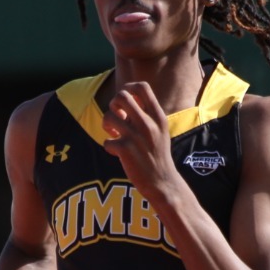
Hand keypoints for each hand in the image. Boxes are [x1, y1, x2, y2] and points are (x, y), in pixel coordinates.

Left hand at [101, 82, 177, 197]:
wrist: (163, 182)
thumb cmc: (158, 155)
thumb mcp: (160, 131)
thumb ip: (147, 114)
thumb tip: (126, 99)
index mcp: (158, 116)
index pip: (142, 87)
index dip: (128, 88)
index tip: (126, 101)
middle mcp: (148, 124)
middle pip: (121, 96)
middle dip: (114, 105)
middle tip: (117, 118)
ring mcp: (136, 136)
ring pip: (108, 116)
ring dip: (107, 125)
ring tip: (114, 134)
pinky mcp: (125, 150)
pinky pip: (106, 141)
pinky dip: (108, 146)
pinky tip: (117, 152)